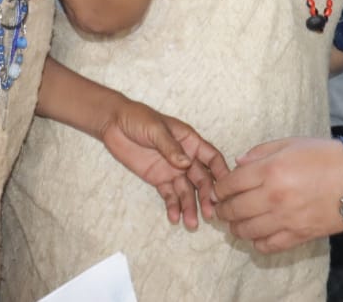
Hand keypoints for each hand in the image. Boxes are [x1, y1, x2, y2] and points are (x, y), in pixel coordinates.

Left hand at [100, 99, 229, 229]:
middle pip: (202, 179)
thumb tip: (186, 163)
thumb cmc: (138, 118)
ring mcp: (172, 169)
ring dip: (190, 206)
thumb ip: (170, 147)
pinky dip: (173, 206)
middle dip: (207, 196)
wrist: (113, 124)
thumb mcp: (156, 129)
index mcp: (190, 141)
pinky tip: (175, 218)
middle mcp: (185, 157)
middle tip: (210, 213)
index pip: (212, 158)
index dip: (222, 172)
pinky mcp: (158, 179)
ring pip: (186, 191)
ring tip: (191, 223)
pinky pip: (169, 194)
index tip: (228, 189)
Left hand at [215, 137, 342, 252]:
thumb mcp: (290, 143)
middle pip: (234, 210)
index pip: (230, 184)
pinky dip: (257, 243)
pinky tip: (257, 234)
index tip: (219, 190)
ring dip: (237, 227)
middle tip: (223, 207)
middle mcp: (274, 197)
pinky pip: (268, 245)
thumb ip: (260, 152)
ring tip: (237, 222)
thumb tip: (238, 164)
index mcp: (270, 171)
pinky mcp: (298, 235)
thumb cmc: (324, 156)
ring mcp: (286, 219)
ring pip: (247, 231)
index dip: (220, 188)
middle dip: (223, 209)